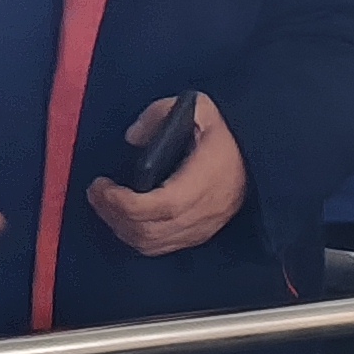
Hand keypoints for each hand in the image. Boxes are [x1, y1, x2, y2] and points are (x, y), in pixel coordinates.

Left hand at [88, 93, 247, 255]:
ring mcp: (202, 227)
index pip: (160, 205)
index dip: (124, 203)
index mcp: (205, 179)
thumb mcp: (198, 107)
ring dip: (121, 228)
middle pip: (149, 230)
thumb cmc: (226, 133)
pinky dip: (136, 237)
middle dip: (113, 213)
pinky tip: (124, 218)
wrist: (257, 157)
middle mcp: (204, 210)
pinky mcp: (199, 235)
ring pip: (151, 244)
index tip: (103, 186)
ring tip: (105, 204)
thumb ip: (160, 115)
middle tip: (95, 192)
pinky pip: (161, 247)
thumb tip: (132, 137)